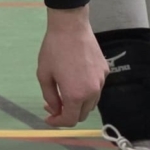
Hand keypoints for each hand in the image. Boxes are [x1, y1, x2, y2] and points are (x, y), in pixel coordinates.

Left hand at [35, 8, 106, 127]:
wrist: (71, 27)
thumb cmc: (54, 49)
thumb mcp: (44, 75)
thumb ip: (50, 97)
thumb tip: (55, 109)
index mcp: (75, 95)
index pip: (70, 120)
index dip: (57, 122)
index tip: (48, 118)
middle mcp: (92, 92)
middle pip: (82, 114)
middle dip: (67, 114)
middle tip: (53, 105)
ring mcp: (101, 82)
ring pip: (91, 103)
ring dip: (77, 104)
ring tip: (63, 92)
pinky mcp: (105, 71)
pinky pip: (96, 88)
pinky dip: (85, 91)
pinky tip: (74, 79)